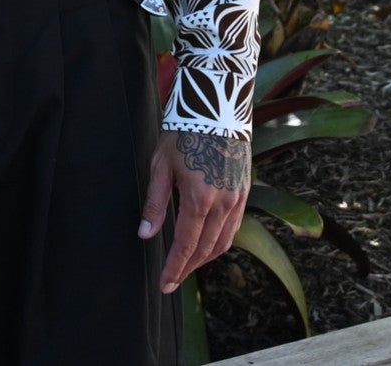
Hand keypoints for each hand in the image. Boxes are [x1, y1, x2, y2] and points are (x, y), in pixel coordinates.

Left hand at [138, 129, 250, 293]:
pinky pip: (233, 227)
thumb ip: (155, 202)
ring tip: (187, 265)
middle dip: (188, 267)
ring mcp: (238, 198)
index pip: (186, 245)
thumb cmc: (183, 131)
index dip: (175, 268)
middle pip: (206, 249)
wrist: (215, 106)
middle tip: (172, 279)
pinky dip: (219, 241)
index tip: (164, 284)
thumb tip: (146, 233)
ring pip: (223, 241)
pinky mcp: (244, 190)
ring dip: (205, 258)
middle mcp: (223, 203)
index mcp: (200, 198)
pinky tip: (206, 243)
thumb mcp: (161, 164)